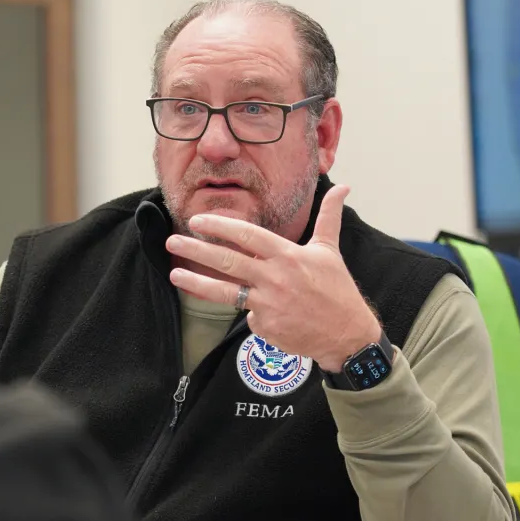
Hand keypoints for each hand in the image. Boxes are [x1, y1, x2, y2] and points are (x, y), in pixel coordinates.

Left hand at [165, 185, 380, 371]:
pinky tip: (262, 311)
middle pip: (228, 261)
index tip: (198, 220)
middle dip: (196, 250)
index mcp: (288, 256)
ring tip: (174, 275)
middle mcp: (275, 278)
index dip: (220, 226)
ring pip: (224, 292)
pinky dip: (248, 310)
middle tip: (173, 241)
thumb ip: (329, 217)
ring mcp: (267, 304)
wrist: (346, 334)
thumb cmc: (337, 289)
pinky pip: (246, 314)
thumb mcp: (330, 250)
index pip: (247, 236)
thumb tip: (344, 186)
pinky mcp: (265, 326)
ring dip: (196, 283)